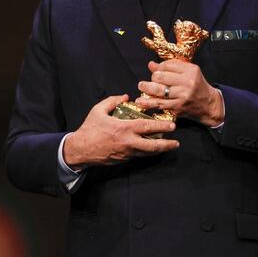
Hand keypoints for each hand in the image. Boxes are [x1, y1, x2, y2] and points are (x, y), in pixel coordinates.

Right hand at [62, 94, 178, 168]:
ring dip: (160, 150)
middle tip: (176, 141)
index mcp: (123, 128)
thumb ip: (113, 101)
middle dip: (166, 144)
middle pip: (152, 146)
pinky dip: (148, 152)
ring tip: (170, 146)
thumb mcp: (98, 110)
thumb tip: (125, 96)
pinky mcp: (124, 159)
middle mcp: (128, 142)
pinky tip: (154, 149)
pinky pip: (140, 155)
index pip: (146, 127)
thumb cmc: (90, 129)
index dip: (161, 126)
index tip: (172, 125)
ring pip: (148, 153)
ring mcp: (127, 153)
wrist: (81, 149)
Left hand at [135, 60, 223, 126]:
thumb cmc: (197, 86)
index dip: (160, 67)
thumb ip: (170, 68)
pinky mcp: (177, 107)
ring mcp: (182, 95)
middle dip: (154, 77)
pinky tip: (140, 101)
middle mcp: (187, 82)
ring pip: (158, 90)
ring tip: (141, 86)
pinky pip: (159, 104)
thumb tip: (151, 64)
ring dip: (146, 87)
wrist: (208, 105)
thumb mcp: (188, 73)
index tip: (159, 71)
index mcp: (191, 70)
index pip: (167, 65)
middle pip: (161, 76)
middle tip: (153, 80)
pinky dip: (147, 102)